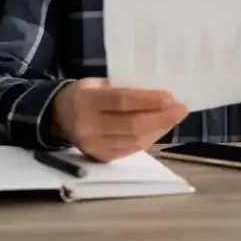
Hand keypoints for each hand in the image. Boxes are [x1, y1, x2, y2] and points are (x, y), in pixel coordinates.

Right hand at [50, 78, 187, 161]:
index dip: (150, 100)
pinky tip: (159, 129)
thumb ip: (124, 88)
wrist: (59, 116)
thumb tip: (159, 94)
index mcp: (87, 100)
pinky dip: (149, 139)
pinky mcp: (100, 157)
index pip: (123, 101)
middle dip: (162, 118)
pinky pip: (131, 150)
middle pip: (132, 125)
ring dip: (159, 129)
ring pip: (135, 140)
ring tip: (174, 118)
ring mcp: (93, 146)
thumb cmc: (85, 94)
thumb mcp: (99, 83)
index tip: (172, 97)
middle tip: (181, 109)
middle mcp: (88, 126)